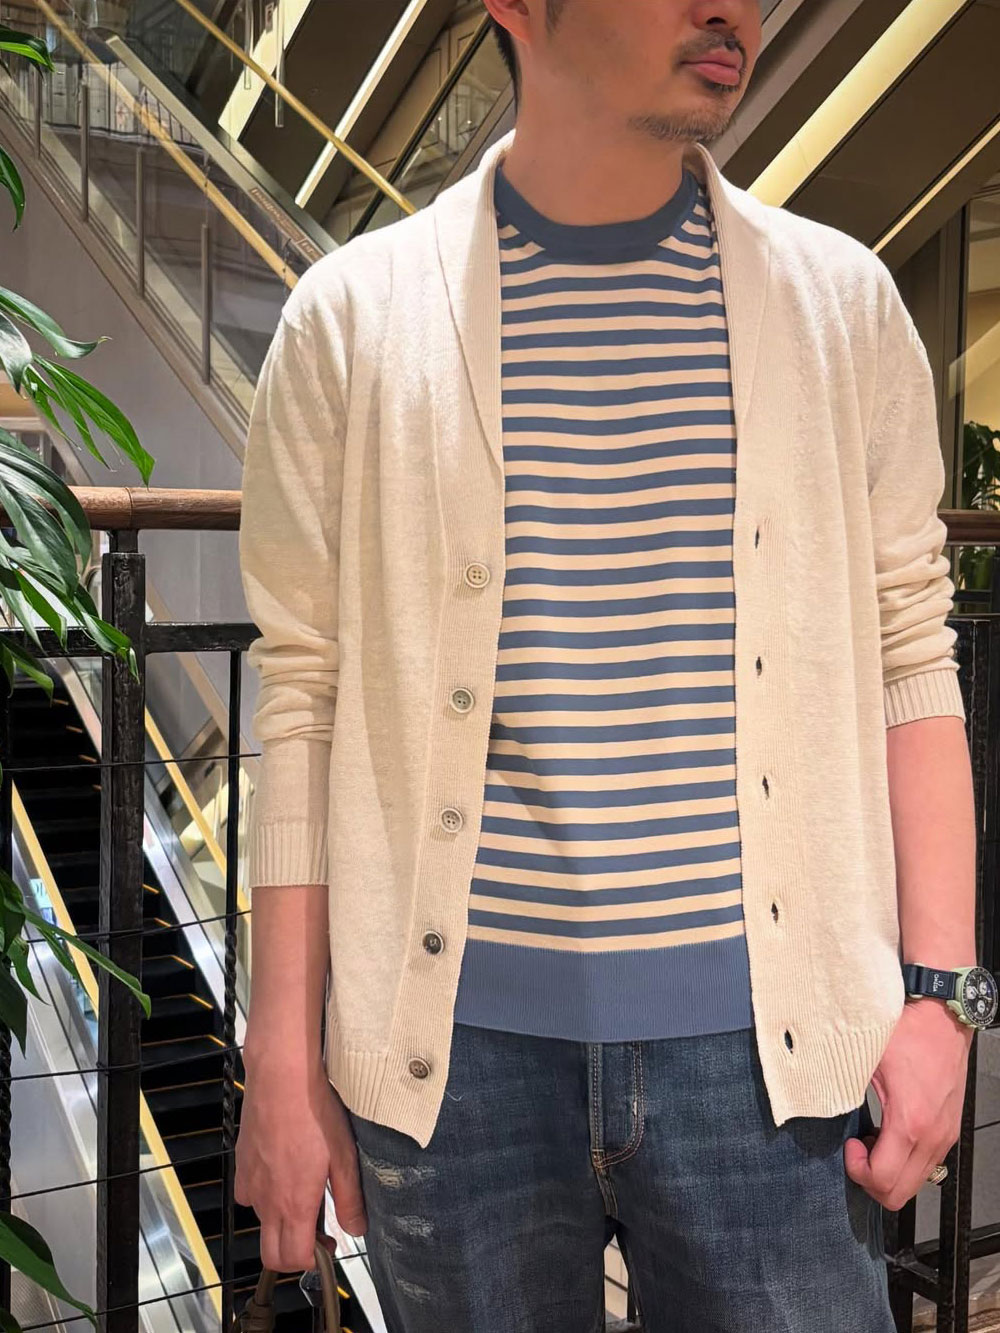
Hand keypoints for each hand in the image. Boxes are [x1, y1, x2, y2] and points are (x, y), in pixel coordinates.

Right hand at [235, 1051, 367, 1270]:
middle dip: (292, 1252)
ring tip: (303, 1191)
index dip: (313, 1262)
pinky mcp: (241, 1163)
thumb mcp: (345, 1156)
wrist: (282, 1077)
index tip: (329, 1245)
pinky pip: (249, 1194)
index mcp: (294, 1203)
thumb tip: (357, 1228)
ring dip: (280, 1220)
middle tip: (316, 1229)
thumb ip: (349, 1199)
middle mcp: (266, 1200)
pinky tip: (283, 1171)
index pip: (292, 1259)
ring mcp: (250, 1182)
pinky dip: (265, 1195)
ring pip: (260, 1221)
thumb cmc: (314, 1111)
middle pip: (269, 1254)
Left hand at [844, 999, 972, 1210]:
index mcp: (910, 1122)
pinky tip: (889, 1133)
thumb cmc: (908, 1032)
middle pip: (900, 1195)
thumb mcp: (863, 1058)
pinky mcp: (948, 1130)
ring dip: (889, 1171)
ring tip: (872, 1139)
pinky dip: (905, 1161)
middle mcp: (933, 1136)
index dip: (857, 1171)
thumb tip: (814, 1100)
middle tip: (857, 1151)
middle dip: (872, 1181)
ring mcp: (944, 1136)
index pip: (884, 1181)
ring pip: (915, 1183)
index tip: (848, 1146)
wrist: (943, 1016)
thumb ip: (840, 1086)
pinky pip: (926, 1165)